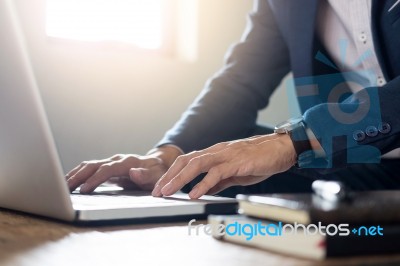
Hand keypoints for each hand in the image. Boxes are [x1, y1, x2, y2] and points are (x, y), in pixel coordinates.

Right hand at [66, 146, 181, 192]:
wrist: (157, 164)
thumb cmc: (157, 172)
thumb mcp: (157, 176)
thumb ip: (145, 175)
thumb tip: (133, 173)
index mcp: (128, 162)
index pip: (108, 170)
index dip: (95, 179)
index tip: (85, 189)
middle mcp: (117, 160)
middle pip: (93, 165)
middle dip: (78, 176)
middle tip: (64, 188)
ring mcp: (110, 162)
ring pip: (88, 165)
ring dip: (74, 174)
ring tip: (61, 186)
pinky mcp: (106, 167)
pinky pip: (89, 168)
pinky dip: (77, 174)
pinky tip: (69, 182)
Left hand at [152, 134, 296, 198]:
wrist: (280, 149)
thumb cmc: (259, 159)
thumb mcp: (234, 173)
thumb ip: (218, 181)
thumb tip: (204, 190)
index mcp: (214, 154)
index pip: (186, 161)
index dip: (171, 174)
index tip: (161, 188)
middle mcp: (216, 151)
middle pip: (185, 161)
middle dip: (168, 176)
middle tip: (157, 191)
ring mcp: (226, 155)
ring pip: (196, 164)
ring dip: (179, 179)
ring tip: (168, 192)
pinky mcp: (237, 162)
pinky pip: (216, 172)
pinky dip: (203, 183)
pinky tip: (195, 193)